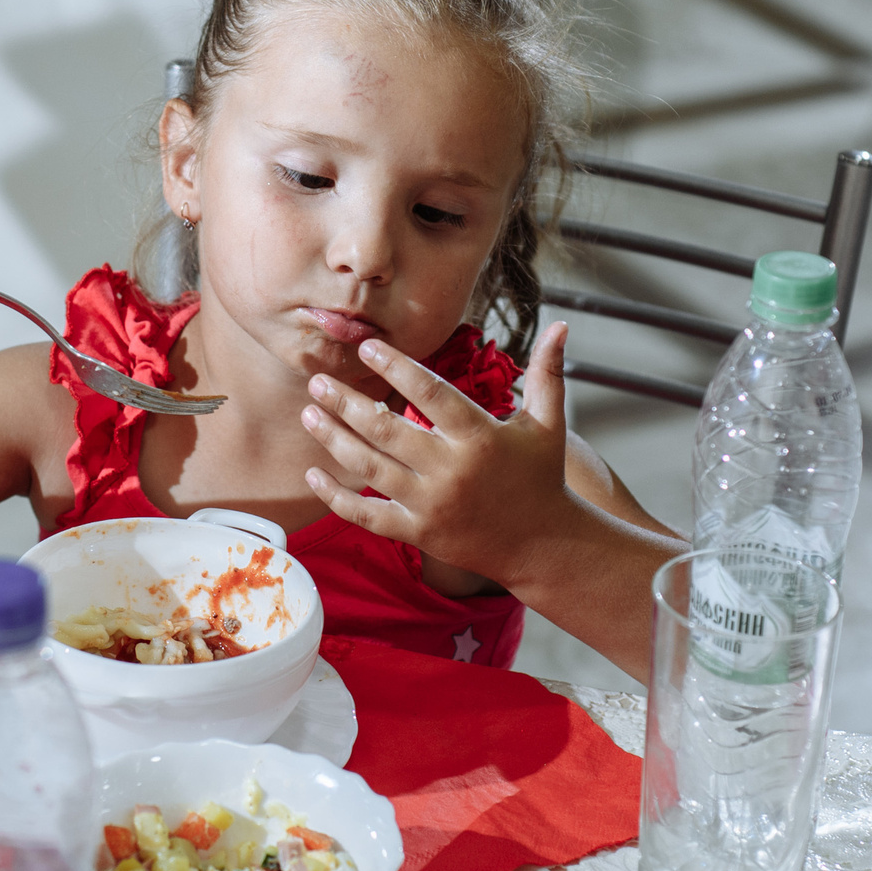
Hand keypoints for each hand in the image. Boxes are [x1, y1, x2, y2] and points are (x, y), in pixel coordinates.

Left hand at [298, 322, 571, 585]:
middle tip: (318, 380)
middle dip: (346, 402)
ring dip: (334, 438)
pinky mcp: (419, 533)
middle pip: (386, 430)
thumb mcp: (549, 425)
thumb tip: (562, 324)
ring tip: (309, 412)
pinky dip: (336, 497)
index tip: (368, 347)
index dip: (396, 368)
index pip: (430, 394)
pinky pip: (367, 515)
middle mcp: (452, 471)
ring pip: (370, 468)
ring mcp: (432, 505)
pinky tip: (314, 473)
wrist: (544, 546)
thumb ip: (547, 373)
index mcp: (480, 437)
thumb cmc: (542, 479)